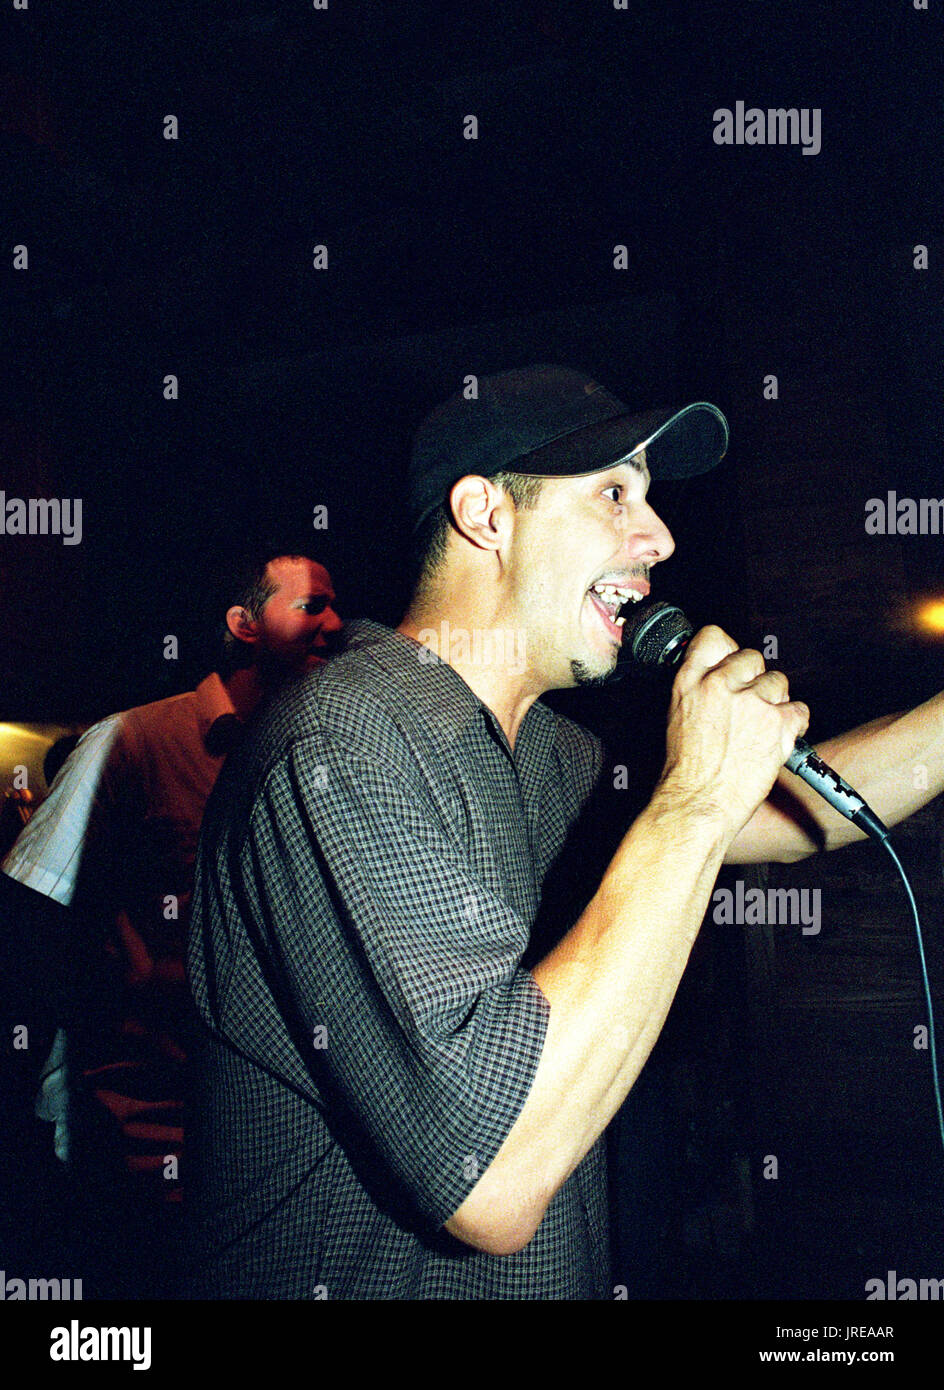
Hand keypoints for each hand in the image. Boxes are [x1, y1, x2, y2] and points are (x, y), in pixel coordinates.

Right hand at [659, 625, 809, 839]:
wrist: (698, 804)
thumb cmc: (686, 772)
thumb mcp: (677, 718)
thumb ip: (699, 691)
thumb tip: (720, 679)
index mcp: (690, 682)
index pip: (714, 638)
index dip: (728, 650)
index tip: (732, 662)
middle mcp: (721, 685)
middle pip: (753, 658)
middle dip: (755, 680)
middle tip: (749, 707)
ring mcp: (751, 702)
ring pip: (778, 683)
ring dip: (775, 703)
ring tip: (761, 729)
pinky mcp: (778, 722)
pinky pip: (799, 710)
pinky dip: (794, 725)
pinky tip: (778, 738)